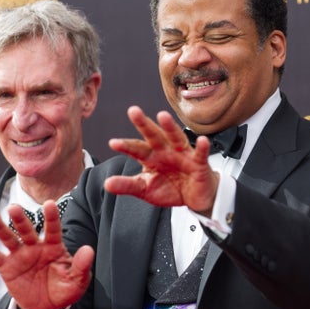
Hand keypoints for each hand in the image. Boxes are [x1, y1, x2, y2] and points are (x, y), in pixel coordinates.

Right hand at [0, 201, 93, 308]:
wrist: (47, 306)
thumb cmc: (64, 289)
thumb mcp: (77, 281)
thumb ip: (81, 266)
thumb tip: (88, 249)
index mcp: (54, 247)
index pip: (53, 229)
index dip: (51, 217)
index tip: (49, 203)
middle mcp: (36, 246)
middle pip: (27, 229)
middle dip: (21, 219)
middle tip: (14, 207)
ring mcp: (20, 255)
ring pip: (8, 238)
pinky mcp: (7, 267)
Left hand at [104, 106, 218, 214]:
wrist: (194, 197)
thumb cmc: (170, 188)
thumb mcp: (146, 189)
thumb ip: (127, 186)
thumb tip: (107, 184)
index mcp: (151, 157)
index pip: (136, 149)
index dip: (126, 146)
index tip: (113, 143)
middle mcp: (166, 151)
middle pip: (154, 135)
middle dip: (144, 124)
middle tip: (133, 111)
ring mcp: (183, 155)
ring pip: (176, 137)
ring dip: (170, 127)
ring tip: (162, 116)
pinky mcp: (199, 163)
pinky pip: (200, 154)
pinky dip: (202, 147)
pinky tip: (202, 140)